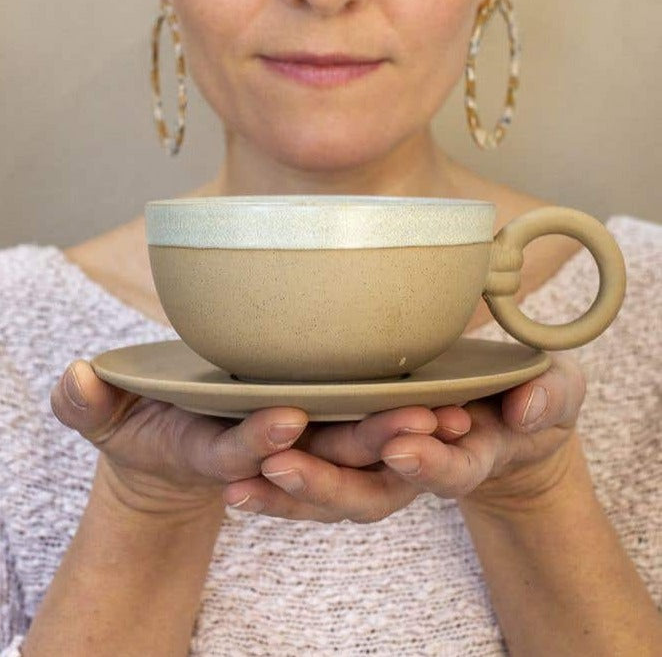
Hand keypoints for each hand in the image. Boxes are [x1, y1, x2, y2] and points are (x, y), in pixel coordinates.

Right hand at [50, 359, 465, 514]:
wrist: (178, 443)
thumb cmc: (142, 425)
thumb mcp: (110, 415)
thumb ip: (91, 403)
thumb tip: (74, 378)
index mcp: (218, 454)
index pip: (240, 454)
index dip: (259, 440)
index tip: (286, 418)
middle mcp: (269, 452)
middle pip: (317, 454)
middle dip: (362, 441)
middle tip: (413, 420)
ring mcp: (301, 441)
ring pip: (355, 446)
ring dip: (399, 434)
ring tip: (445, 413)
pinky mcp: (321, 422)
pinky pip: (367, 426)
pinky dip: (402, 419)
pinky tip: (444, 399)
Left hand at [221, 354, 585, 521]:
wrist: (504, 416)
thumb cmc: (530, 397)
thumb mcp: (554, 390)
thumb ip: (549, 397)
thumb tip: (528, 409)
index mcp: (467, 456)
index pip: (448, 469)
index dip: (428, 463)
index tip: (401, 444)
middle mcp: (415, 469)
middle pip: (371, 493)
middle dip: (329, 483)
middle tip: (283, 467)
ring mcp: (379, 465)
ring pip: (330, 490)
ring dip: (287, 490)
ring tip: (241, 484)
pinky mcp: (351, 451)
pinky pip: (312, 469)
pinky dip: (274, 476)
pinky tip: (236, 477)